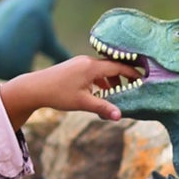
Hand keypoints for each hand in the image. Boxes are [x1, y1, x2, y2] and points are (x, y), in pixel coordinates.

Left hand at [0, 56, 127, 129]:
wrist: (35, 88)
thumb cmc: (58, 94)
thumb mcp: (83, 103)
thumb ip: (103, 107)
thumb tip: (120, 117)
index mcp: (92, 67)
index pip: (118, 67)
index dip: (132, 73)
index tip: (143, 79)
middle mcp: (87, 61)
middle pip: (111, 66)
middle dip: (123, 78)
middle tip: (133, 88)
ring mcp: (80, 62)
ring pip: (102, 69)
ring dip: (110, 80)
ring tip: (115, 94)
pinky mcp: (74, 66)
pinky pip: (93, 71)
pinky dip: (100, 80)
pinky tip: (100, 91)